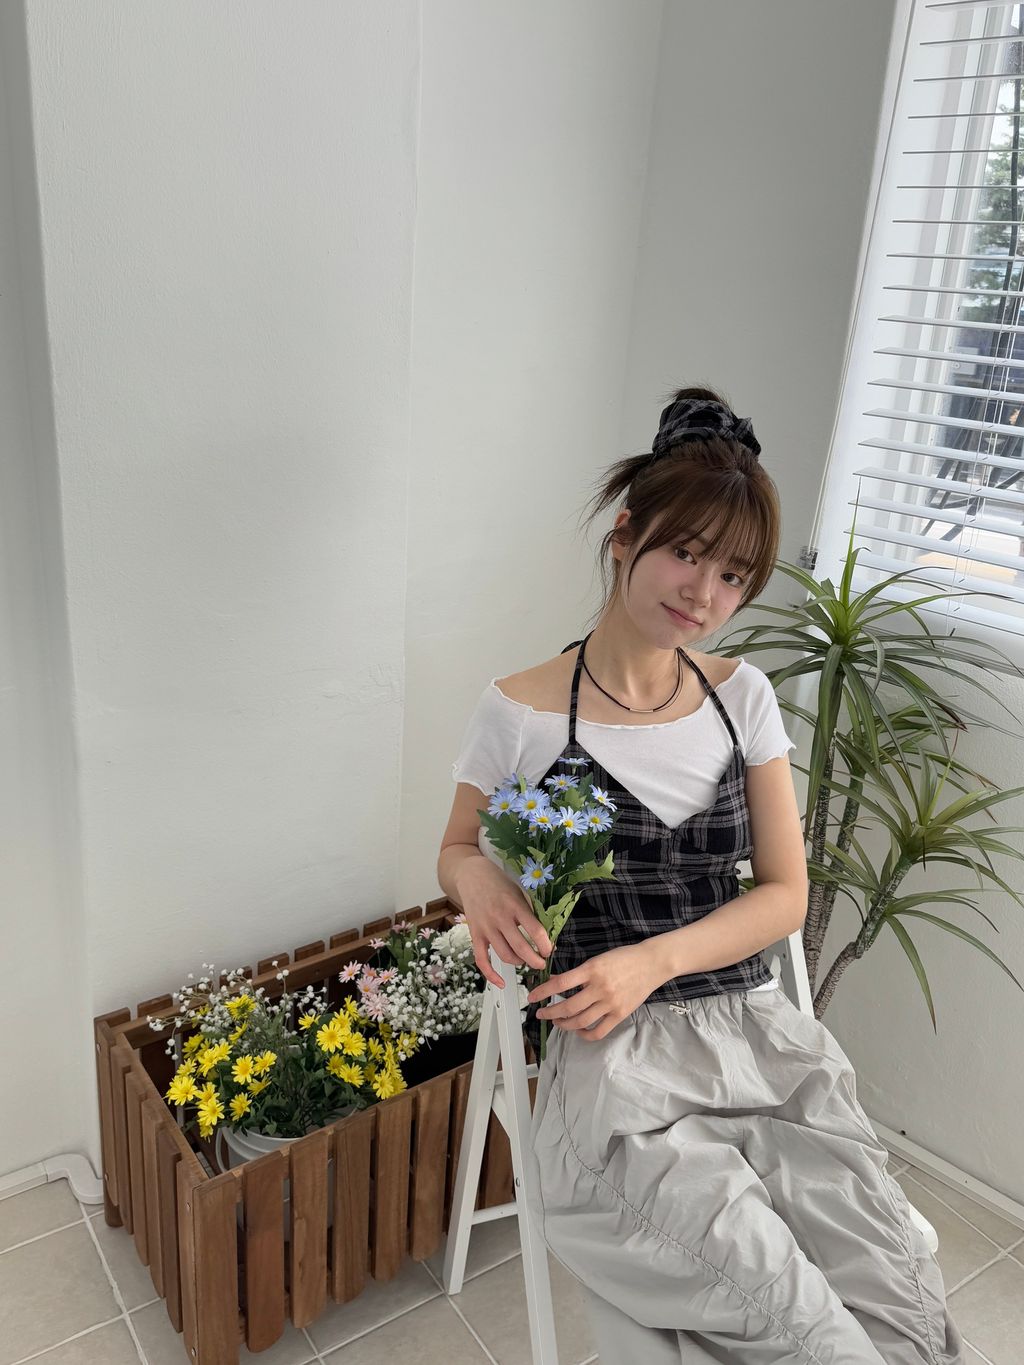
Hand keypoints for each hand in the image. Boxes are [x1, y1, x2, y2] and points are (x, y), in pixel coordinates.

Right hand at [455, 856, 552, 988]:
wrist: (471, 875)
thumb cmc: (499, 883)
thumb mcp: (519, 892)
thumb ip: (529, 912)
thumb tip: (544, 935)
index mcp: (515, 905)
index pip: (535, 931)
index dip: (545, 945)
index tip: (549, 950)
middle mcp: (500, 918)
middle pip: (521, 947)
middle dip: (535, 960)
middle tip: (542, 963)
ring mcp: (486, 927)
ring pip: (505, 955)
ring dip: (519, 963)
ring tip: (526, 960)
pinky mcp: (475, 935)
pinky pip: (482, 960)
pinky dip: (491, 975)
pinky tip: (502, 982)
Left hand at [526, 941, 663, 1041]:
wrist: (651, 963)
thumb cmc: (624, 958)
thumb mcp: (598, 959)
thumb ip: (578, 973)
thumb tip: (556, 982)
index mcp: (592, 969)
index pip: (560, 983)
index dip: (543, 992)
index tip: (532, 997)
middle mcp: (600, 988)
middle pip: (568, 1006)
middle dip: (550, 1013)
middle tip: (541, 1013)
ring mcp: (610, 1003)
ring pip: (580, 1021)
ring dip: (564, 1024)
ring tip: (557, 1022)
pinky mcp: (620, 1014)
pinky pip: (598, 1031)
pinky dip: (584, 1034)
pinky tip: (578, 1031)